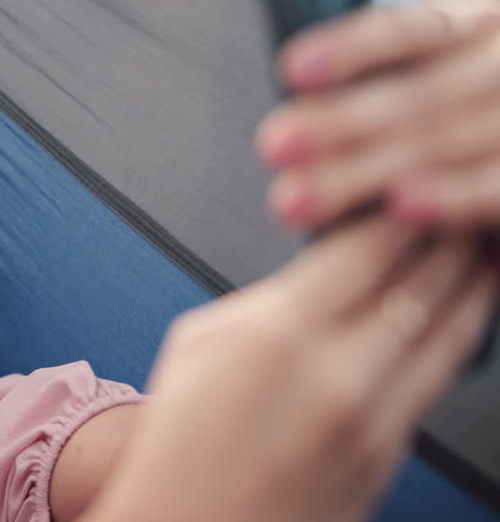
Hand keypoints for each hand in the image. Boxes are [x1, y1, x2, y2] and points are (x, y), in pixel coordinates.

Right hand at [85, 217, 497, 521]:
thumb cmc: (178, 445)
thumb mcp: (199, 343)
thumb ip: (267, 298)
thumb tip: (317, 274)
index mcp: (279, 336)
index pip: (368, 247)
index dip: (399, 209)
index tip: (407, 186)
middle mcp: (339, 378)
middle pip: (425, 282)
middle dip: (447, 235)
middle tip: (458, 205)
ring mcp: (374, 424)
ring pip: (453, 335)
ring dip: (473, 284)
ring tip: (481, 251)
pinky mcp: (390, 460)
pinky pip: (435, 384)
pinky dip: (453, 340)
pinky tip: (457, 317)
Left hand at [256, 0, 499, 230]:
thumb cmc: (461, 108)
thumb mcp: (429, 67)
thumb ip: (377, 62)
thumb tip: (300, 56)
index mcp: (472, 23)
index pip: (410, 26)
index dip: (350, 48)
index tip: (292, 70)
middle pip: (419, 91)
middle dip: (338, 121)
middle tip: (274, 146)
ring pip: (445, 140)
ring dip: (366, 172)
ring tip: (302, 198)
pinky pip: (497, 183)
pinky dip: (452, 195)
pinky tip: (402, 206)